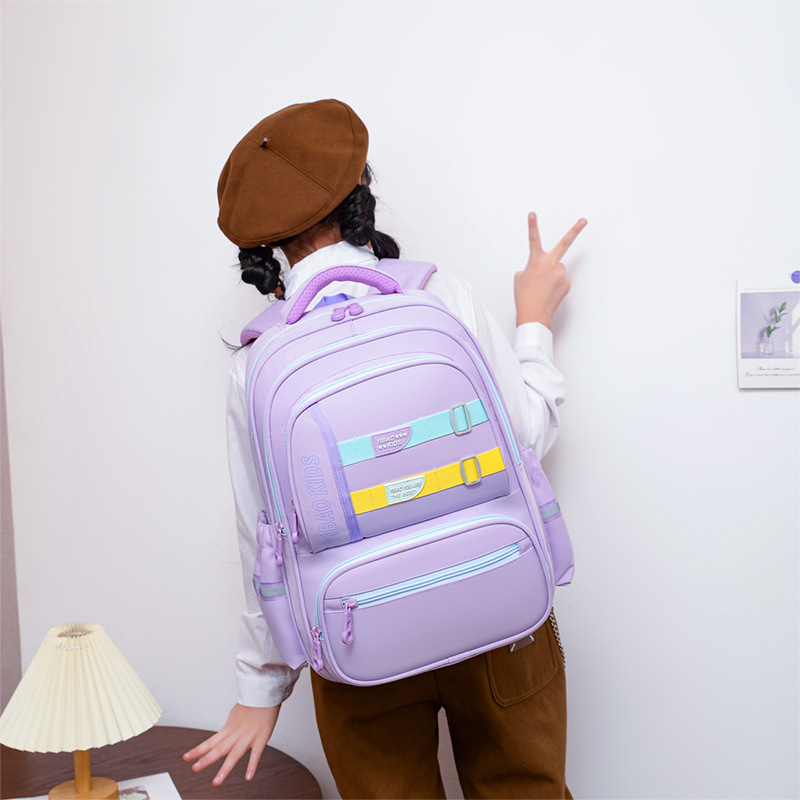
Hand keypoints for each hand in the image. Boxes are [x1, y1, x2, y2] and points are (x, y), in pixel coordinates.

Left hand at [183, 703, 279, 786]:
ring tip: (217, 781)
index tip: (186, 757)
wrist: (264, 694)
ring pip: (235, 755)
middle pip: (219, 749)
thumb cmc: (252, 703)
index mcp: (229, 729)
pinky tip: (248, 777)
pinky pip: (256, 754)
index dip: (198, 750)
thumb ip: (230, 727)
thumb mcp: (235, 714)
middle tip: (195, 768)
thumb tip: (225, 733)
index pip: (210, 741)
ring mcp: (248, 737)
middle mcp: (236, 734)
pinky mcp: (261, 738)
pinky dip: (252, 766)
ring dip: (225, 769)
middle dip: (206, 760)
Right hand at [514, 212, 586, 328]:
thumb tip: (542, 268)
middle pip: (565, 243)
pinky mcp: (567, 283)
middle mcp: (550, 264)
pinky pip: (562, 279)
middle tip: (584, 220)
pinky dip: (556, 284)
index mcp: (535, 261)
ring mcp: (560, 274)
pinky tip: (549, 292)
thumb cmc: (524, 297)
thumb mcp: (520, 278)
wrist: (534, 315)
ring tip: (544, 287)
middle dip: (575, 230)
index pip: (533, 239)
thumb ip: (531, 267)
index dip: (532, 225)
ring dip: (553, 274)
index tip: (532, 214)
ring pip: (559, 267)